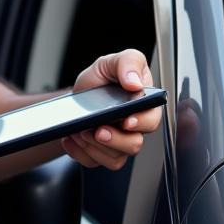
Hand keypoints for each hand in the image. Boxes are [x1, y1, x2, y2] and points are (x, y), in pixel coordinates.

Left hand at [63, 50, 162, 169]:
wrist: (80, 94)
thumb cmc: (102, 78)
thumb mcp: (112, 61)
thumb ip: (128, 63)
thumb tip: (134, 82)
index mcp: (143, 105)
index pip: (151, 119)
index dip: (141, 123)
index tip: (126, 121)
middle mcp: (134, 128)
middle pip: (134, 145)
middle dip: (115, 140)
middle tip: (98, 130)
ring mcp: (118, 143)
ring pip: (115, 159)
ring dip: (94, 147)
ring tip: (80, 131)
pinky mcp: (102, 153)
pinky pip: (94, 162)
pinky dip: (80, 153)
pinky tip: (72, 138)